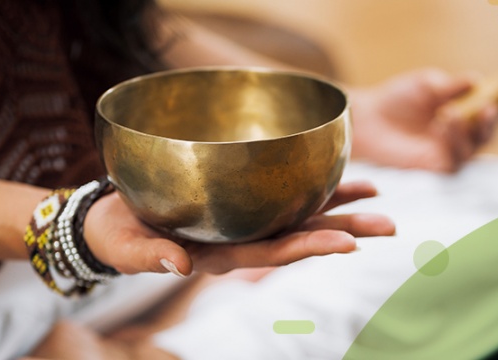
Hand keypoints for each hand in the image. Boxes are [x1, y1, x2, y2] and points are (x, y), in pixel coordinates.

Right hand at [82, 181, 393, 276]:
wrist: (109, 220)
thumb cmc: (115, 235)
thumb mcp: (126, 246)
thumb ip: (150, 257)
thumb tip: (180, 266)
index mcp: (218, 256)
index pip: (272, 254)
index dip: (310, 247)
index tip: (348, 243)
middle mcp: (241, 240)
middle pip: (301, 236)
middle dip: (345, 230)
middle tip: (388, 225)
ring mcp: (244, 222)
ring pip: (300, 215)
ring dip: (341, 208)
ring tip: (379, 197)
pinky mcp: (240, 203)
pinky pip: (284, 194)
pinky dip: (315, 186)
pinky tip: (342, 175)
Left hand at [349, 68, 497, 171]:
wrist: (367, 119)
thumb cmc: (396, 100)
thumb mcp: (427, 85)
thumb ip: (453, 85)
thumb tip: (479, 80)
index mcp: (464, 111)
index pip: (496, 109)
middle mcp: (462, 135)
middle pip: (490, 132)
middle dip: (496, 121)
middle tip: (491, 107)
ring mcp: (451, 153)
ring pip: (474, 146)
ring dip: (468, 129)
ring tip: (449, 113)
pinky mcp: (437, 169)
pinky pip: (455, 158)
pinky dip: (453, 140)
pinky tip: (443, 125)